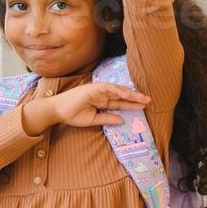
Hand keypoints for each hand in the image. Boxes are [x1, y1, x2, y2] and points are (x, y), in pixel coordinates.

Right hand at [29, 83, 150, 130]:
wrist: (57, 111)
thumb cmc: (71, 115)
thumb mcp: (92, 120)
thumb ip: (107, 119)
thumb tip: (122, 120)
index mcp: (101, 102)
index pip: (119, 103)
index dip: (131, 104)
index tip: (143, 107)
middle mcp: (101, 94)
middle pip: (121, 96)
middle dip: (135, 98)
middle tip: (149, 101)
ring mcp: (97, 90)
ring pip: (118, 90)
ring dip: (130, 94)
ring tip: (143, 98)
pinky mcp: (93, 88)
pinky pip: (109, 88)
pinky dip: (118, 90)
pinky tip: (128, 93)